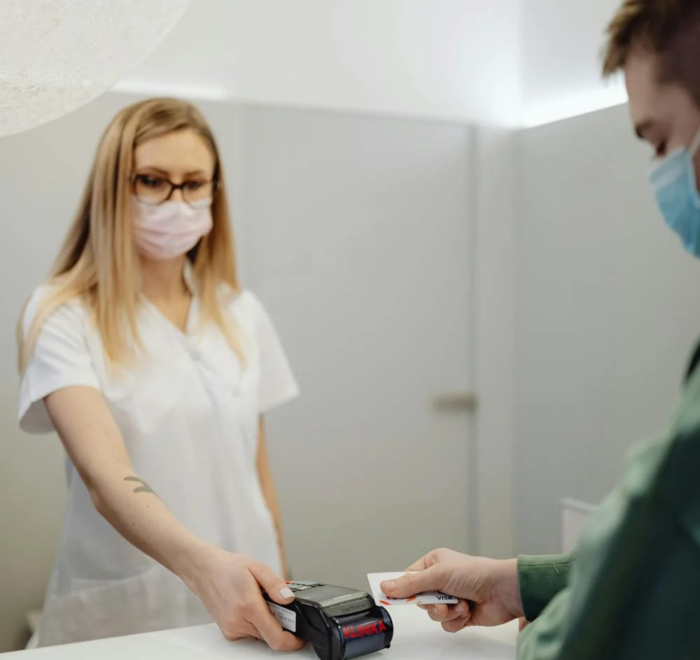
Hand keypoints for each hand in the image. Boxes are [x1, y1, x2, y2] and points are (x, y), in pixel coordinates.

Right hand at [189, 547, 304, 650]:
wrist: (205, 571)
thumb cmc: (229, 568)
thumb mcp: (257, 568)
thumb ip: (275, 585)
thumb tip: (289, 598)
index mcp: (249, 607)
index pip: (276, 637)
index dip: (292, 641)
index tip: (301, 637)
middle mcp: (238, 623)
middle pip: (270, 636)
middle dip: (280, 624)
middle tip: (280, 606)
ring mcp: (232, 630)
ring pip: (260, 635)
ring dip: (267, 623)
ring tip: (261, 601)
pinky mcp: (229, 632)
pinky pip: (250, 633)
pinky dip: (256, 623)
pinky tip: (251, 607)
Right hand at [381, 548, 522, 632]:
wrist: (502, 591)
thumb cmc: (475, 573)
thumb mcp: (437, 575)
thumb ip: (411, 584)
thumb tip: (386, 586)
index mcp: (434, 563)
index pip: (409, 578)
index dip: (403, 589)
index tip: (392, 597)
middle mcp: (441, 580)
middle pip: (420, 599)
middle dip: (431, 604)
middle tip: (441, 600)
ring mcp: (451, 597)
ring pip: (433, 614)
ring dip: (446, 612)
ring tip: (459, 604)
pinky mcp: (460, 613)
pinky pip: (446, 624)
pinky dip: (456, 620)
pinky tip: (467, 611)